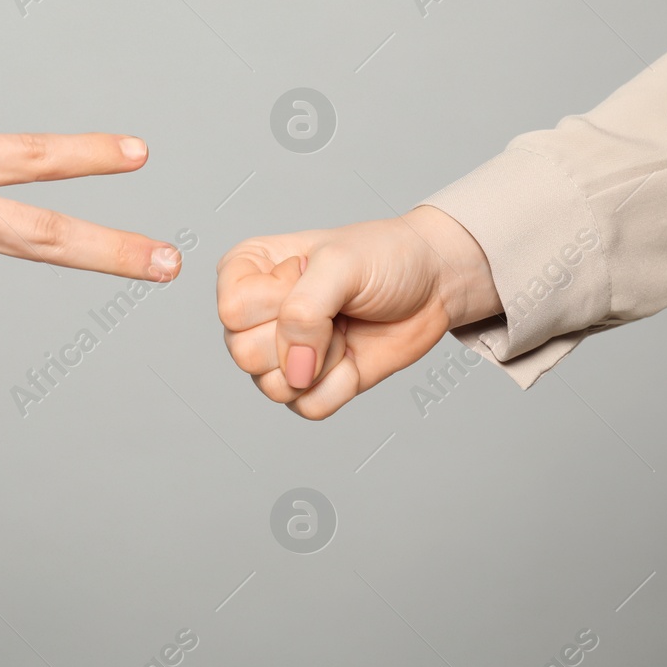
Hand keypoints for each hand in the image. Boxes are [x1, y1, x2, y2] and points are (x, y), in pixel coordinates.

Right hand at [215, 206, 501, 418]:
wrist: (432, 285)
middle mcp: (255, 315)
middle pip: (244, 354)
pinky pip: (306, 408)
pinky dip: (339, 387)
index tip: (308, 273)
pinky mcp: (309, 385)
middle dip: (301, 336)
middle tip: (332, 307)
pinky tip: (351, 356)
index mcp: (246, 271)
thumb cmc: (385, 258)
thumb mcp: (342, 262)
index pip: (233, 311)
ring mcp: (279, 354)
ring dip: (322, 362)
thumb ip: (305, 308)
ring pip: (271, 387)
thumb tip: (295, 370)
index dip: (277, 300)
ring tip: (342, 329)